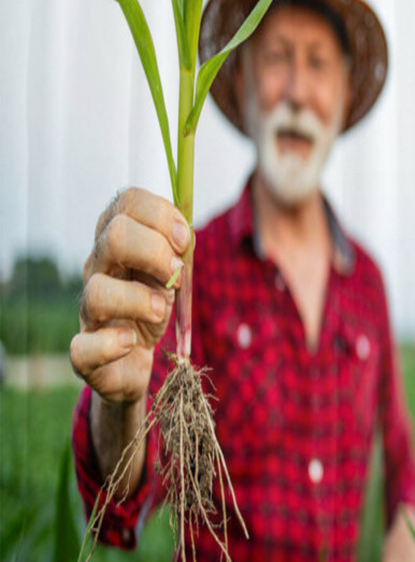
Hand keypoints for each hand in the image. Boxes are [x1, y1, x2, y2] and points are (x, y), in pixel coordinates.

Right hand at [70, 187, 190, 404]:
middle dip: (156, 253)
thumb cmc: (153, 306)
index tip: (184, 242)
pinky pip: (83, 348)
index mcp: (116, 241)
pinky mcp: (85, 353)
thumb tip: (185, 235)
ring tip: (160, 311)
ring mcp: (87, 311)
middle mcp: (97, 269)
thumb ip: (178, 249)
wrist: (135, 359)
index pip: (127, 202)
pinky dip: (111, 345)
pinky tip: (131, 342)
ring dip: (140, 300)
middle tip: (176, 277)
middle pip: (113, 236)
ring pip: (98, 292)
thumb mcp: (172, 271)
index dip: (161, 216)